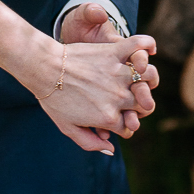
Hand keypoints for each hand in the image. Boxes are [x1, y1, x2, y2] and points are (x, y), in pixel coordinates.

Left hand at [32, 39, 148, 155]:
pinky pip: (137, 46)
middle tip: (131, 99)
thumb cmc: (53, 99)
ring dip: (147, 78)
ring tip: (139, 77)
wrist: (43, 69)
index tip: (116, 120)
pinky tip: (148, 50)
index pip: (129, 128)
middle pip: (144, 105)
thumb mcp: (67, 128)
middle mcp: (118, 97)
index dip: (123, 126)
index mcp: (108, 118)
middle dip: (139, 106)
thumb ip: (90, 143)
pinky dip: (146, 45)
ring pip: (149, 78)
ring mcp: (117, 74)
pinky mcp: (113, 53)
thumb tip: (111, 149)